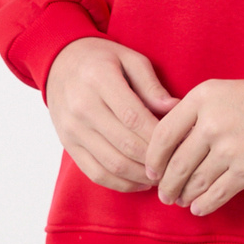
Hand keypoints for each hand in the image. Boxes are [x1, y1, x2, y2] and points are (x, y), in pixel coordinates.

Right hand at [46, 38, 180, 192]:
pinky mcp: (68, 145)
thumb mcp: (129, 59)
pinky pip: (96, 173)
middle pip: (126, 144)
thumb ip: (151, 85)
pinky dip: (121, 183)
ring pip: (112, 164)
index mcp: (98, 80)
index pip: (134, 117)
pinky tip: (141, 182)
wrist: (60, 64)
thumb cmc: (101, 59)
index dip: (160, 136)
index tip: (183, 142)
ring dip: (142, 176)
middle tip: (178, 163)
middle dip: (156, 159)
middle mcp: (81, 107)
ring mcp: (72, 129)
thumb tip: (175, 109)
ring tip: (164, 175)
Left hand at [145, 78, 243, 216]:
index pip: (163, 135)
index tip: (152, 172)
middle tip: (164, 195)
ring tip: (182, 201)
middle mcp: (211, 123)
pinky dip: (204, 205)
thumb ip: (194, 113)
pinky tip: (199, 208)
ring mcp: (229, 148)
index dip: (153, 159)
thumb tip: (168, 147)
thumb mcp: (221, 92)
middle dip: (167, 185)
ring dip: (185, 196)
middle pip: (176, 164)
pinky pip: (216, 194)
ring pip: (194, 182)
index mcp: (201, 98)